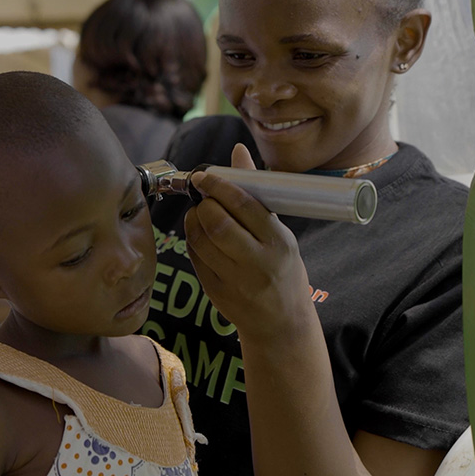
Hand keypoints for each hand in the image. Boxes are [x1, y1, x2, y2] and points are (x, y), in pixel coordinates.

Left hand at [184, 143, 310, 339]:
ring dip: (193, 221)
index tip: (205, 176)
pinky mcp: (217, 292)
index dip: (220, 186)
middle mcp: (259, 262)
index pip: (245, 206)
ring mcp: (237, 280)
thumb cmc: (282, 269)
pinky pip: (195, 259)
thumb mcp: (279, 232)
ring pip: (201, 241)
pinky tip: (199, 234)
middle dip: (204, 204)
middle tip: (202, 196)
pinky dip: (192, 240)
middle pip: (219, 224)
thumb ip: (256, 193)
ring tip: (198, 213)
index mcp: (279, 242)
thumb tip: (238, 151)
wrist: (281, 323)